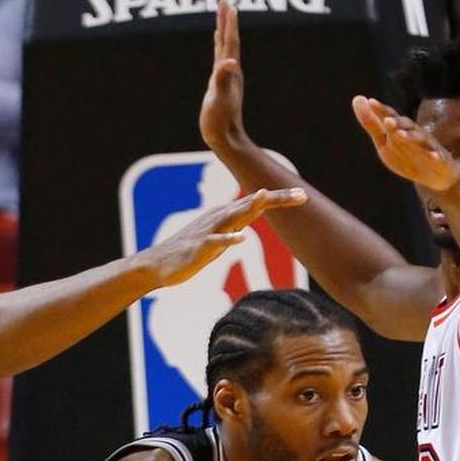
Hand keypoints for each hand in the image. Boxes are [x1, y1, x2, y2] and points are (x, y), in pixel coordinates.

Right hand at [137, 187, 306, 286]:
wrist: (156, 265)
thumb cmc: (189, 252)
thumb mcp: (218, 238)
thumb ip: (234, 226)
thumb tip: (249, 220)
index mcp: (225, 216)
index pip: (256, 204)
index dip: (280, 199)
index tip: (303, 196)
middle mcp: (218, 218)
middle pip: (251, 205)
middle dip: (275, 199)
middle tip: (301, 195)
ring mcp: (207, 232)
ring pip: (232, 217)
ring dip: (249, 207)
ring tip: (265, 197)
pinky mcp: (198, 248)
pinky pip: (215, 242)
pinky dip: (228, 239)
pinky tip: (241, 238)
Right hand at [200, 0, 247, 150]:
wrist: (224, 138)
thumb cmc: (220, 120)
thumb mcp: (219, 98)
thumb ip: (223, 79)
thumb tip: (229, 62)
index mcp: (230, 71)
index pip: (230, 41)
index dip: (229, 23)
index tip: (228, 3)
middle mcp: (230, 71)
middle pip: (229, 39)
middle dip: (226, 20)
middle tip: (225, 0)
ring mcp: (226, 77)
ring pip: (225, 47)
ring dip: (223, 30)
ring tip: (222, 16)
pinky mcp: (219, 84)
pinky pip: (219, 59)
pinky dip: (219, 47)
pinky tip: (218, 45)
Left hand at [351, 95, 459, 191]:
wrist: (434, 174)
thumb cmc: (406, 153)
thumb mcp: (384, 140)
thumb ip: (372, 123)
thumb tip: (357, 98)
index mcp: (400, 129)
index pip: (390, 116)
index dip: (381, 110)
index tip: (371, 102)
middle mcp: (415, 133)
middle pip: (406, 125)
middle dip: (396, 123)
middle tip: (386, 120)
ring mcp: (428, 146)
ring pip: (420, 139)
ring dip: (410, 136)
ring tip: (400, 135)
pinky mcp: (439, 159)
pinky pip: (438, 157)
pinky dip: (436, 155)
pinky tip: (434, 156)